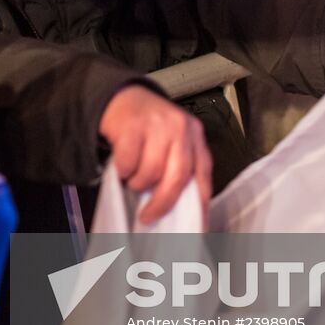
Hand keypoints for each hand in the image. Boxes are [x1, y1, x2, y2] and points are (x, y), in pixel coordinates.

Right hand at [99, 85, 211, 223]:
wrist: (122, 96)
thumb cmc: (147, 127)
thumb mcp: (171, 142)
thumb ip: (179, 168)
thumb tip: (182, 210)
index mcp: (195, 136)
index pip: (203, 176)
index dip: (200, 205)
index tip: (195, 228)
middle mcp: (180, 128)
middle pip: (178, 177)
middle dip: (162, 203)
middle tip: (149, 216)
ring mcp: (157, 125)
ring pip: (151, 172)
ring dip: (137, 182)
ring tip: (133, 177)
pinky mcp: (133, 125)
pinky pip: (128, 162)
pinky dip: (122, 170)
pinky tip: (123, 164)